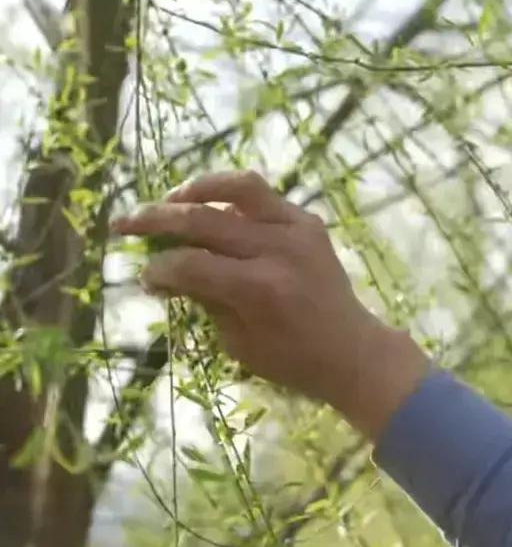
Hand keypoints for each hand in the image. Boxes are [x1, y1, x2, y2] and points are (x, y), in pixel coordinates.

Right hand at [111, 171, 429, 439]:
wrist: (351, 349)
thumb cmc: (291, 359)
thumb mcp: (237, 341)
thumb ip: (202, 298)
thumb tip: (163, 268)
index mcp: (260, 289)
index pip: (191, 263)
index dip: (159, 269)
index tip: (144, 277)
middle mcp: (279, 249)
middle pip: (205, 219)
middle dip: (156, 219)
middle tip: (124, 223)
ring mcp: (298, 229)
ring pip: (239, 187)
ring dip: (197, 189)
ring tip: (169, 199)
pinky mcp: (309, 221)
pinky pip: (264, 197)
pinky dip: (232, 197)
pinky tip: (211, 207)